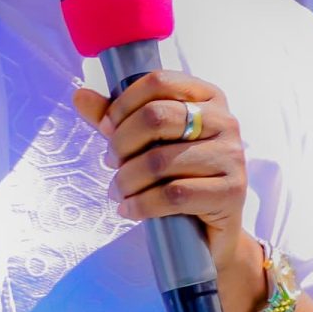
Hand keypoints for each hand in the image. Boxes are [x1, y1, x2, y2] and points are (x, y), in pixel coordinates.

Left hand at [73, 71, 263, 311]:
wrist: (211, 229)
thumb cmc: (178, 175)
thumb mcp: (147, 142)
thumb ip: (117, 118)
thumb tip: (80, 95)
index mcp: (206, 97)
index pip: (158, 82)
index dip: (123, 105)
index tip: (107, 129)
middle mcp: (225, 121)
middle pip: (156, 117)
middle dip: (121, 144)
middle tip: (110, 164)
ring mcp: (232, 156)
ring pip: (160, 161)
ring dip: (126, 180)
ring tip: (117, 192)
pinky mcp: (232, 192)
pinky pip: (174, 195)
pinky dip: (142, 204)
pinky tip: (129, 210)